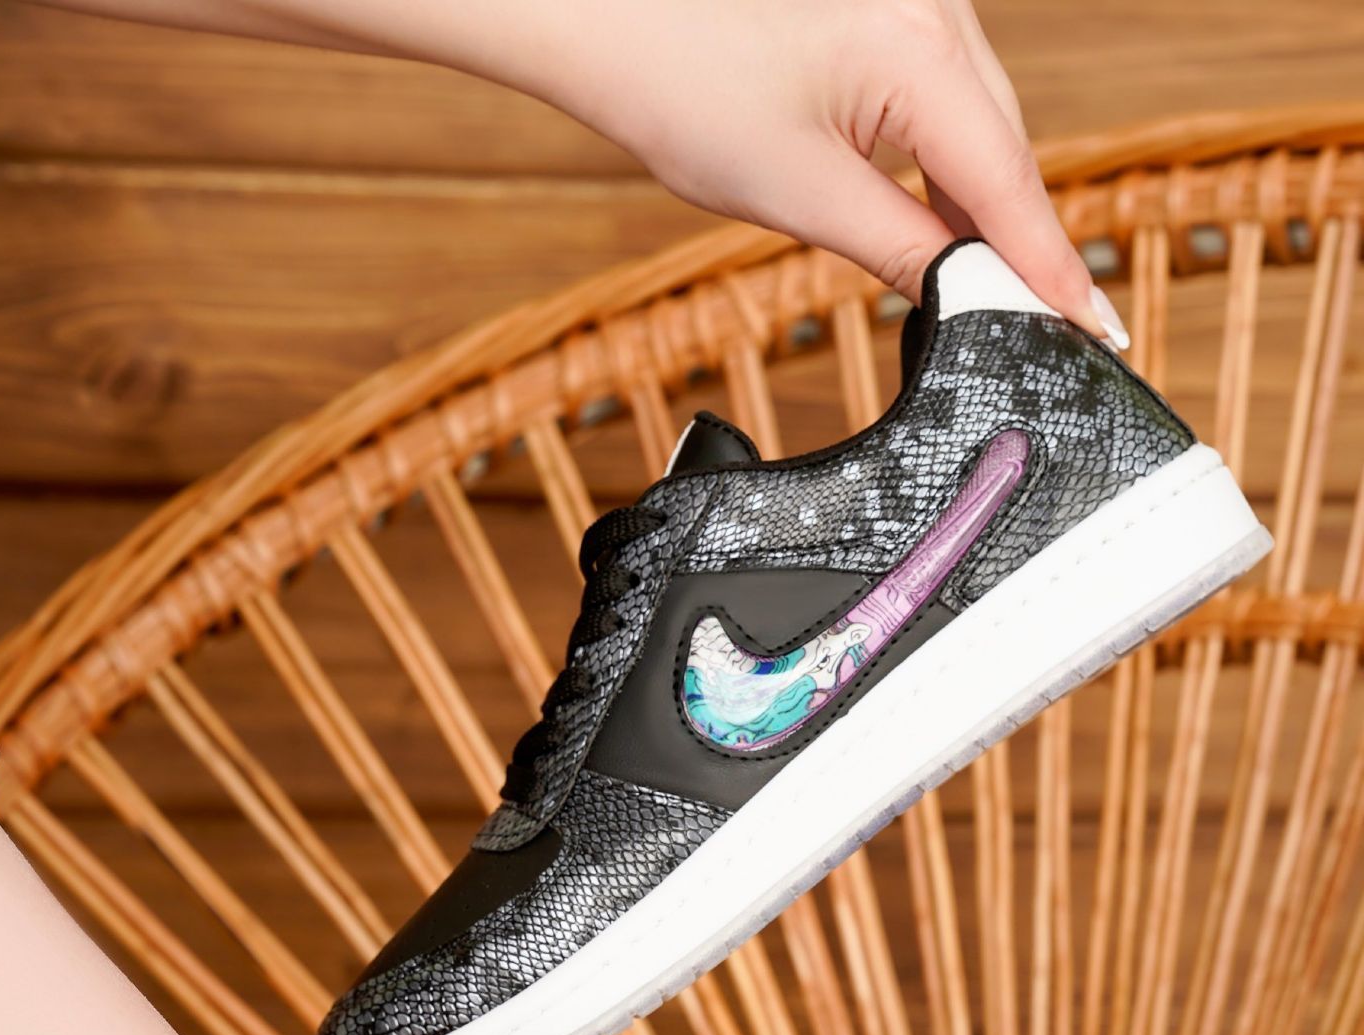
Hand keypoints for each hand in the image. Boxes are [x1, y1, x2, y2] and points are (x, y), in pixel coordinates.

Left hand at [571, 0, 1125, 340]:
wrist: (607, 16)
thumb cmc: (680, 87)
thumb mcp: (801, 195)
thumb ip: (900, 249)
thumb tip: (963, 294)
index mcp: (921, 55)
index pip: (1012, 187)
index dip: (1054, 270)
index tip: (1098, 330)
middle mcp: (937, 12)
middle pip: (1007, 152)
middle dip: (1026, 244)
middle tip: (1055, 329)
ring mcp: (918, 4)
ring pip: (979, 126)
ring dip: (987, 207)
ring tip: (1000, 293)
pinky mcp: (890, 12)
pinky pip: (946, 99)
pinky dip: (951, 165)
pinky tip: (948, 225)